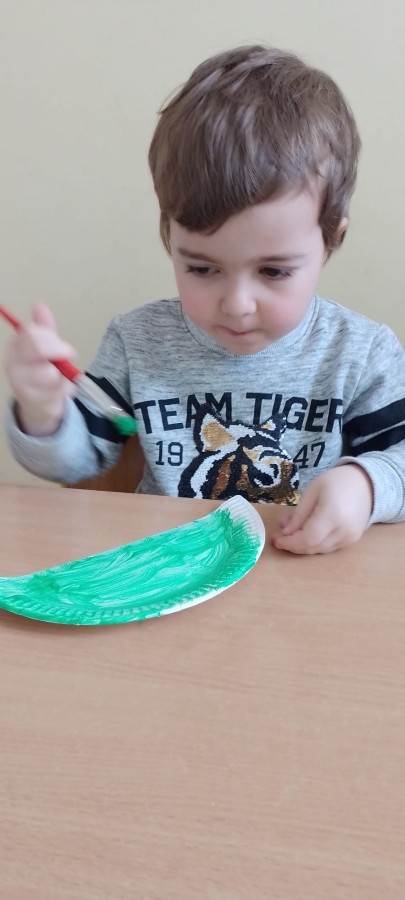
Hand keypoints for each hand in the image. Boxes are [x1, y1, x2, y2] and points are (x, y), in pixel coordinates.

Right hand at [3, 303, 76, 435]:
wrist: (38, 403)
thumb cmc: (41, 370)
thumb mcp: (44, 347)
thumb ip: (43, 328)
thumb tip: (39, 306)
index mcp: (15, 347)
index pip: (31, 333)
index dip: (51, 337)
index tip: (63, 344)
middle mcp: (12, 363)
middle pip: (37, 349)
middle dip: (59, 351)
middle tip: (70, 354)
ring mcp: (20, 382)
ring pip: (48, 372)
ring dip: (62, 373)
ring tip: (61, 375)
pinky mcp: (32, 399)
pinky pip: (56, 389)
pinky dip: (64, 387)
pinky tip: (60, 388)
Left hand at [272, 465, 373, 554]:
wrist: (366, 484)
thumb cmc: (336, 482)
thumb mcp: (312, 492)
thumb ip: (299, 514)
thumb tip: (285, 533)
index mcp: (333, 514)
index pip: (308, 538)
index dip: (290, 542)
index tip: (276, 539)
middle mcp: (344, 530)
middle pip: (313, 547)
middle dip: (293, 545)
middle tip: (278, 537)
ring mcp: (350, 538)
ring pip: (319, 550)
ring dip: (302, 545)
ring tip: (290, 532)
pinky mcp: (352, 541)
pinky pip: (328, 547)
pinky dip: (314, 544)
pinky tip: (305, 533)